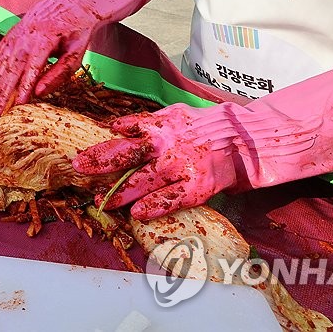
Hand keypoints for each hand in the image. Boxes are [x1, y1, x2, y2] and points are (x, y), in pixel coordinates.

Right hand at [0, 0, 151, 117]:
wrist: (73, 5)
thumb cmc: (77, 32)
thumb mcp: (76, 54)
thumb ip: (58, 74)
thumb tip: (39, 93)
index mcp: (44, 39)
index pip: (31, 69)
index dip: (23, 88)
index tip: (15, 106)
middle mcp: (26, 36)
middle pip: (10, 69)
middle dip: (1, 94)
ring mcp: (17, 34)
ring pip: (1, 63)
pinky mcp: (13, 33)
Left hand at [72, 67, 332, 219]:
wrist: (253, 137)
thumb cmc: (211, 128)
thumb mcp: (176, 116)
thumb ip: (147, 122)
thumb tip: (112, 127)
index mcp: (163, 123)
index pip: (127, 129)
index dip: (104, 140)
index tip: (81, 149)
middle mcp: (170, 142)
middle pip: (128, 152)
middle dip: (102, 161)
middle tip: (79, 169)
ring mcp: (184, 163)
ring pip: (146, 178)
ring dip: (122, 190)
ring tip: (104, 201)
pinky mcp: (200, 184)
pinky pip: (172, 198)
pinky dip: (154, 206)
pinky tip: (138, 216)